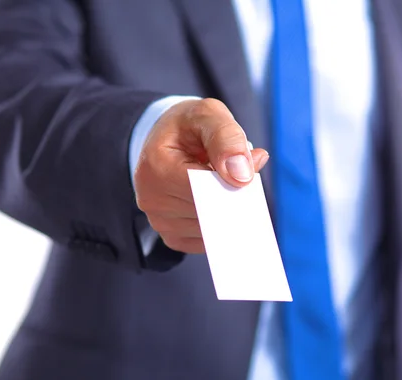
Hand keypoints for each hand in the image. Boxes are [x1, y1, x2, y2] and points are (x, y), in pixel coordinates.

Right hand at [134, 98, 269, 253]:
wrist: (167, 141)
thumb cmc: (189, 127)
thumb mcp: (208, 115)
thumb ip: (227, 138)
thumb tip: (242, 176)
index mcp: (156, 166)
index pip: (204, 189)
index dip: (232, 186)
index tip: (250, 179)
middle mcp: (151, 199)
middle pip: (209, 212)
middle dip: (233, 197)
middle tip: (242, 176)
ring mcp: (159, 221)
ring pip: (212, 229)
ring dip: (227, 211)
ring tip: (222, 184)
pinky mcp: (171, 236)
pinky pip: (207, 241)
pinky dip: (220, 225)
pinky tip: (218, 202)